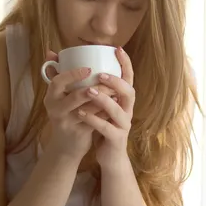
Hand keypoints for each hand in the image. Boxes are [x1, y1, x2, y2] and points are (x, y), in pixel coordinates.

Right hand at [42, 50, 112, 161]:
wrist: (66, 145)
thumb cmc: (66, 113)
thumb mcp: (59, 96)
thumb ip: (57, 75)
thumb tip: (52, 52)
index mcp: (51, 96)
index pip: (58, 82)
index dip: (73, 74)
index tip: (89, 68)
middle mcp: (56, 110)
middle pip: (74, 96)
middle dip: (94, 87)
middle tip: (108, 80)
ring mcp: (67, 123)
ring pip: (88, 109)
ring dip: (104, 99)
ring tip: (116, 90)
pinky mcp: (79, 133)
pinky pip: (95, 121)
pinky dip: (106, 112)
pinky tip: (116, 104)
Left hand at [77, 47, 134, 164]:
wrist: (110, 156)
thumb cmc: (104, 126)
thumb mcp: (100, 106)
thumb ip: (94, 89)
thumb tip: (76, 67)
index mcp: (124, 100)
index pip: (129, 78)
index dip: (126, 64)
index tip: (117, 49)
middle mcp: (127, 110)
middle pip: (130, 92)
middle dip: (116, 82)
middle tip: (100, 74)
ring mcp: (123, 125)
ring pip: (118, 110)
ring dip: (104, 100)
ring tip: (88, 92)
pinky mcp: (116, 139)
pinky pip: (106, 128)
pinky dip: (93, 120)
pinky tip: (80, 113)